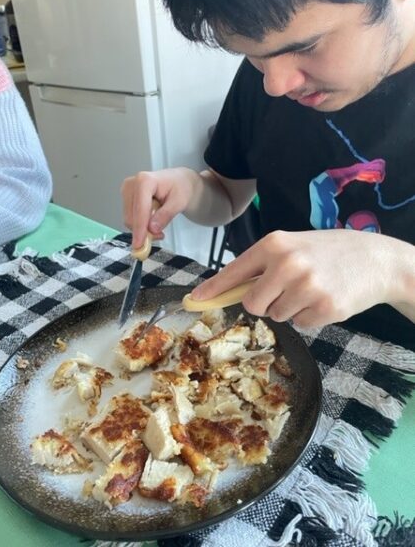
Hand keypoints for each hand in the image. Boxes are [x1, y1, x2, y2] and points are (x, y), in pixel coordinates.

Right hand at [121, 168, 198, 248]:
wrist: (178, 182)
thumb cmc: (180, 188)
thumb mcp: (179, 202)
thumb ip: (166, 215)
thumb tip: (152, 229)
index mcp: (145, 181)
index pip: (140, 209)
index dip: (140, 229)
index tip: (140, 244)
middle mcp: (131, 184)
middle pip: (131, 217)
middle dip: (144, 231)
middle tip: (160, 235)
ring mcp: (126, 190)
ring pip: (129, 220)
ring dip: (142, 229)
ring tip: (159, 226)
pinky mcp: (126, 198)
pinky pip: (130, 218)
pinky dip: (140, 225)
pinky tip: (152, 221)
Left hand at [192, 229, 401, 327]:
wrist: (376, 258)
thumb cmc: (328, 251)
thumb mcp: (293, 246)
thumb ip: (263, 264)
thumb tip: (229, 289)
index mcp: (275, 244)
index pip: (234, 271)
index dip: (213, 289)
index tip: (194, 299)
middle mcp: (288, 264)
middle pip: (252, 304)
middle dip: (264, 304)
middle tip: (285, 291)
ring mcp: (307, 287)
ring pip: (277, 316)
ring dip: (291, 309)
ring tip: (312, 289)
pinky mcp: (324, 309)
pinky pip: (301, 324)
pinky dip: (310, 317)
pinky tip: (325, 298)